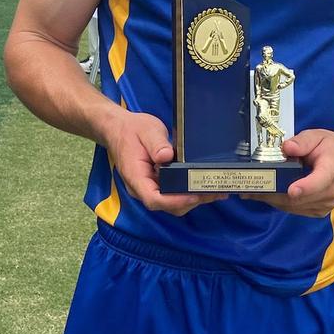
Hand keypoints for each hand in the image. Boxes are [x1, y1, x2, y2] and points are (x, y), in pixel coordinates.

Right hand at [106, 111, 220, 215]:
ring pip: (171, 203)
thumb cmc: (131, 130)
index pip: (154, 198)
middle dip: (190, 201)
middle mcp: (141, 188)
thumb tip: (166, 156)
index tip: (194, 194)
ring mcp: (148, 187)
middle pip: (166, 205)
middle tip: (213, 192)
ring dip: (192, 199)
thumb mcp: (146, 130)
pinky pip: (171, 194)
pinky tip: (203, 185)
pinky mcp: (156, 184)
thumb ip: (157, 143)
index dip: (175, 201)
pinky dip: (188, 193)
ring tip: (214, 191)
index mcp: (135, 177)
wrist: (119, 129)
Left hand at [241, 128, 333, 217]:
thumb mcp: (317, 136)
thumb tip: (287, 147)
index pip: (320, 181)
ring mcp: (327, 203)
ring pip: (296, 206)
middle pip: (301, 198)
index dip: (306, 187)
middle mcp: (332, 190)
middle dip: (274, 194)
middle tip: (252, 189)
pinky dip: (281, 204)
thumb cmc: (331, 147)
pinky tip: (268, 195)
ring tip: (253, 192)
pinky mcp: (321, 210)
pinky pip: (297, 210)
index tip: (291, 189)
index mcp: (333, 168)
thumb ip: (302, 141)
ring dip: (274, 201)